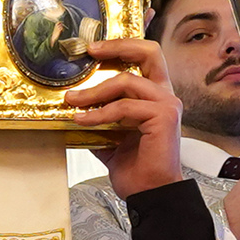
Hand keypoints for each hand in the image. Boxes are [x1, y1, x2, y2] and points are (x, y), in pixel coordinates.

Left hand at [65, 40, 183, 194]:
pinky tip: (82, 120)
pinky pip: (124, 106)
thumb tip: (72, 106)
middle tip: (89, 52)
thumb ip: (99, 117)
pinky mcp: (164, 117)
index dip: (122, 45)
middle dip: (116, 46)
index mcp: (155, 96)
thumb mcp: (110, 136)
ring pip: (127, 81)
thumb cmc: (136, 169)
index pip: (144, 58)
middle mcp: (165, 95)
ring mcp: (167, 104)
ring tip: (72, 100)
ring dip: (94, 91)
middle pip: (148, 52)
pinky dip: (99, 113)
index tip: (93, 49)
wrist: (149, 194)